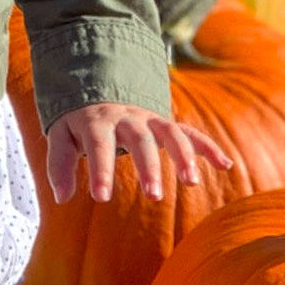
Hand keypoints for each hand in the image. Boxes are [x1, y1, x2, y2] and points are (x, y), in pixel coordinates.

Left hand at [44, 102, 234, 203]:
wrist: (97, 87)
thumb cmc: (78, 123)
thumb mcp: (60, 136)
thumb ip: (59, 165)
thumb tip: (61, 198)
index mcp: (97, 120)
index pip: (99, 144)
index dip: (100, 170)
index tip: (101, 197)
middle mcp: (127, 117)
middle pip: (140, 139)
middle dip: (148, 166)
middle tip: (153, 196)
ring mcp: (149, 119)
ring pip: (170, 132)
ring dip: (183, 155)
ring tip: (192, 182)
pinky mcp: (164, 124)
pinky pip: (190, 132)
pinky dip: (208, 146)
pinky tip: (225, 165)